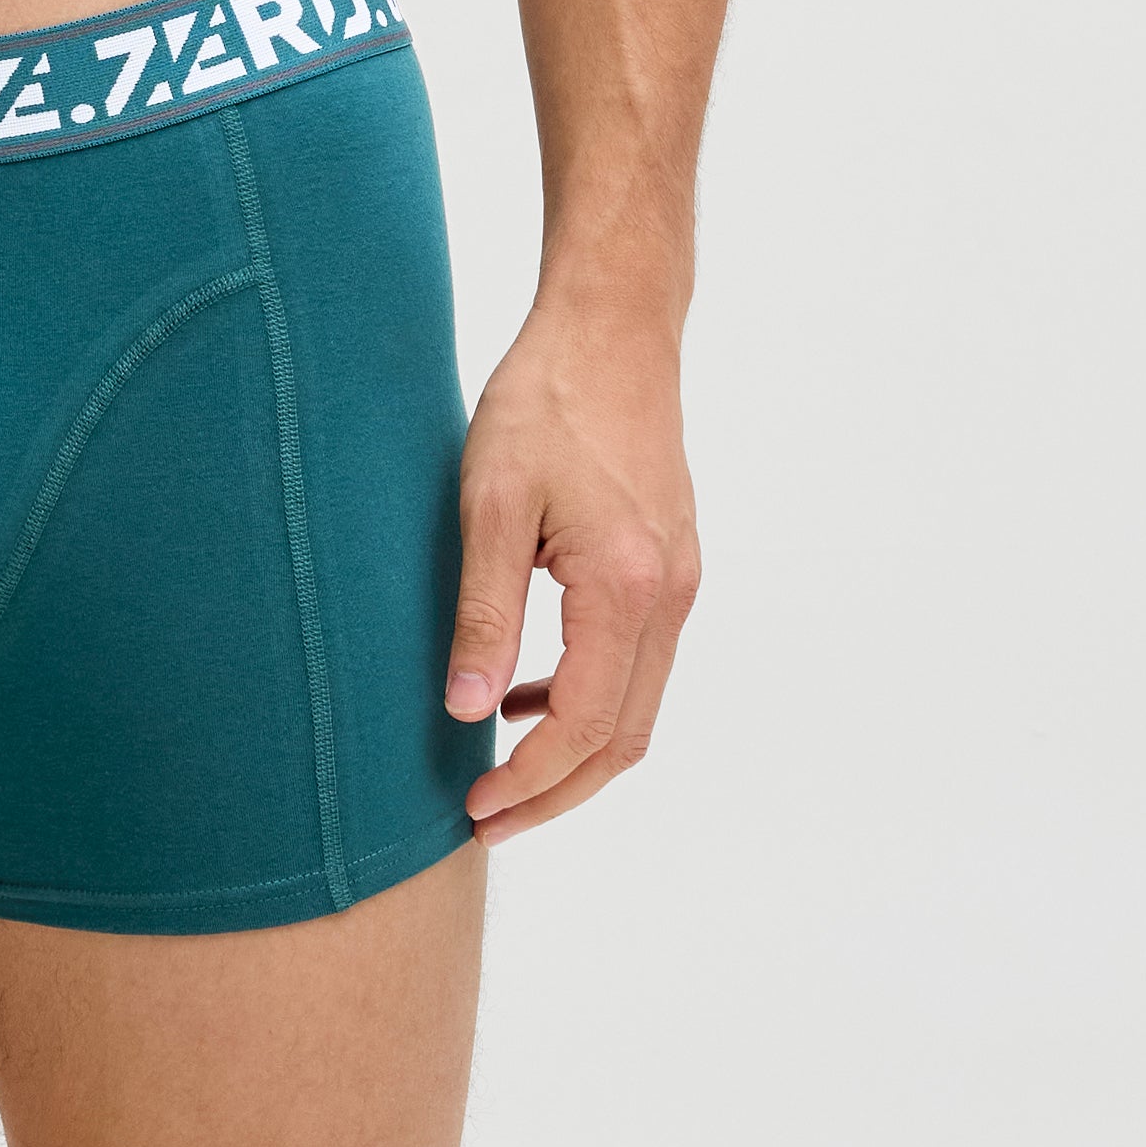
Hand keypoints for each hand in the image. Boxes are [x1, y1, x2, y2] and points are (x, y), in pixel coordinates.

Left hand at [446, 298, 700, 847]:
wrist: (612, 326)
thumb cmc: (546, 399)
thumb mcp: (491, 501)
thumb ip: (484, 610)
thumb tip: (466, 709)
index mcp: (627, 588)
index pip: (585, 727)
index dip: (531, 782)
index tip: (474, 810)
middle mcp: (669, 595)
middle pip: (624, 738)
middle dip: (556, 792)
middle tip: (486, 820)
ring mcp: (679, 580)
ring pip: (637, 706)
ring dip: (574, 750)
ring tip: (499, 768)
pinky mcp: (670, 562)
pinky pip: (638, 661)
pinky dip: (590, 697)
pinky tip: (529, 690)